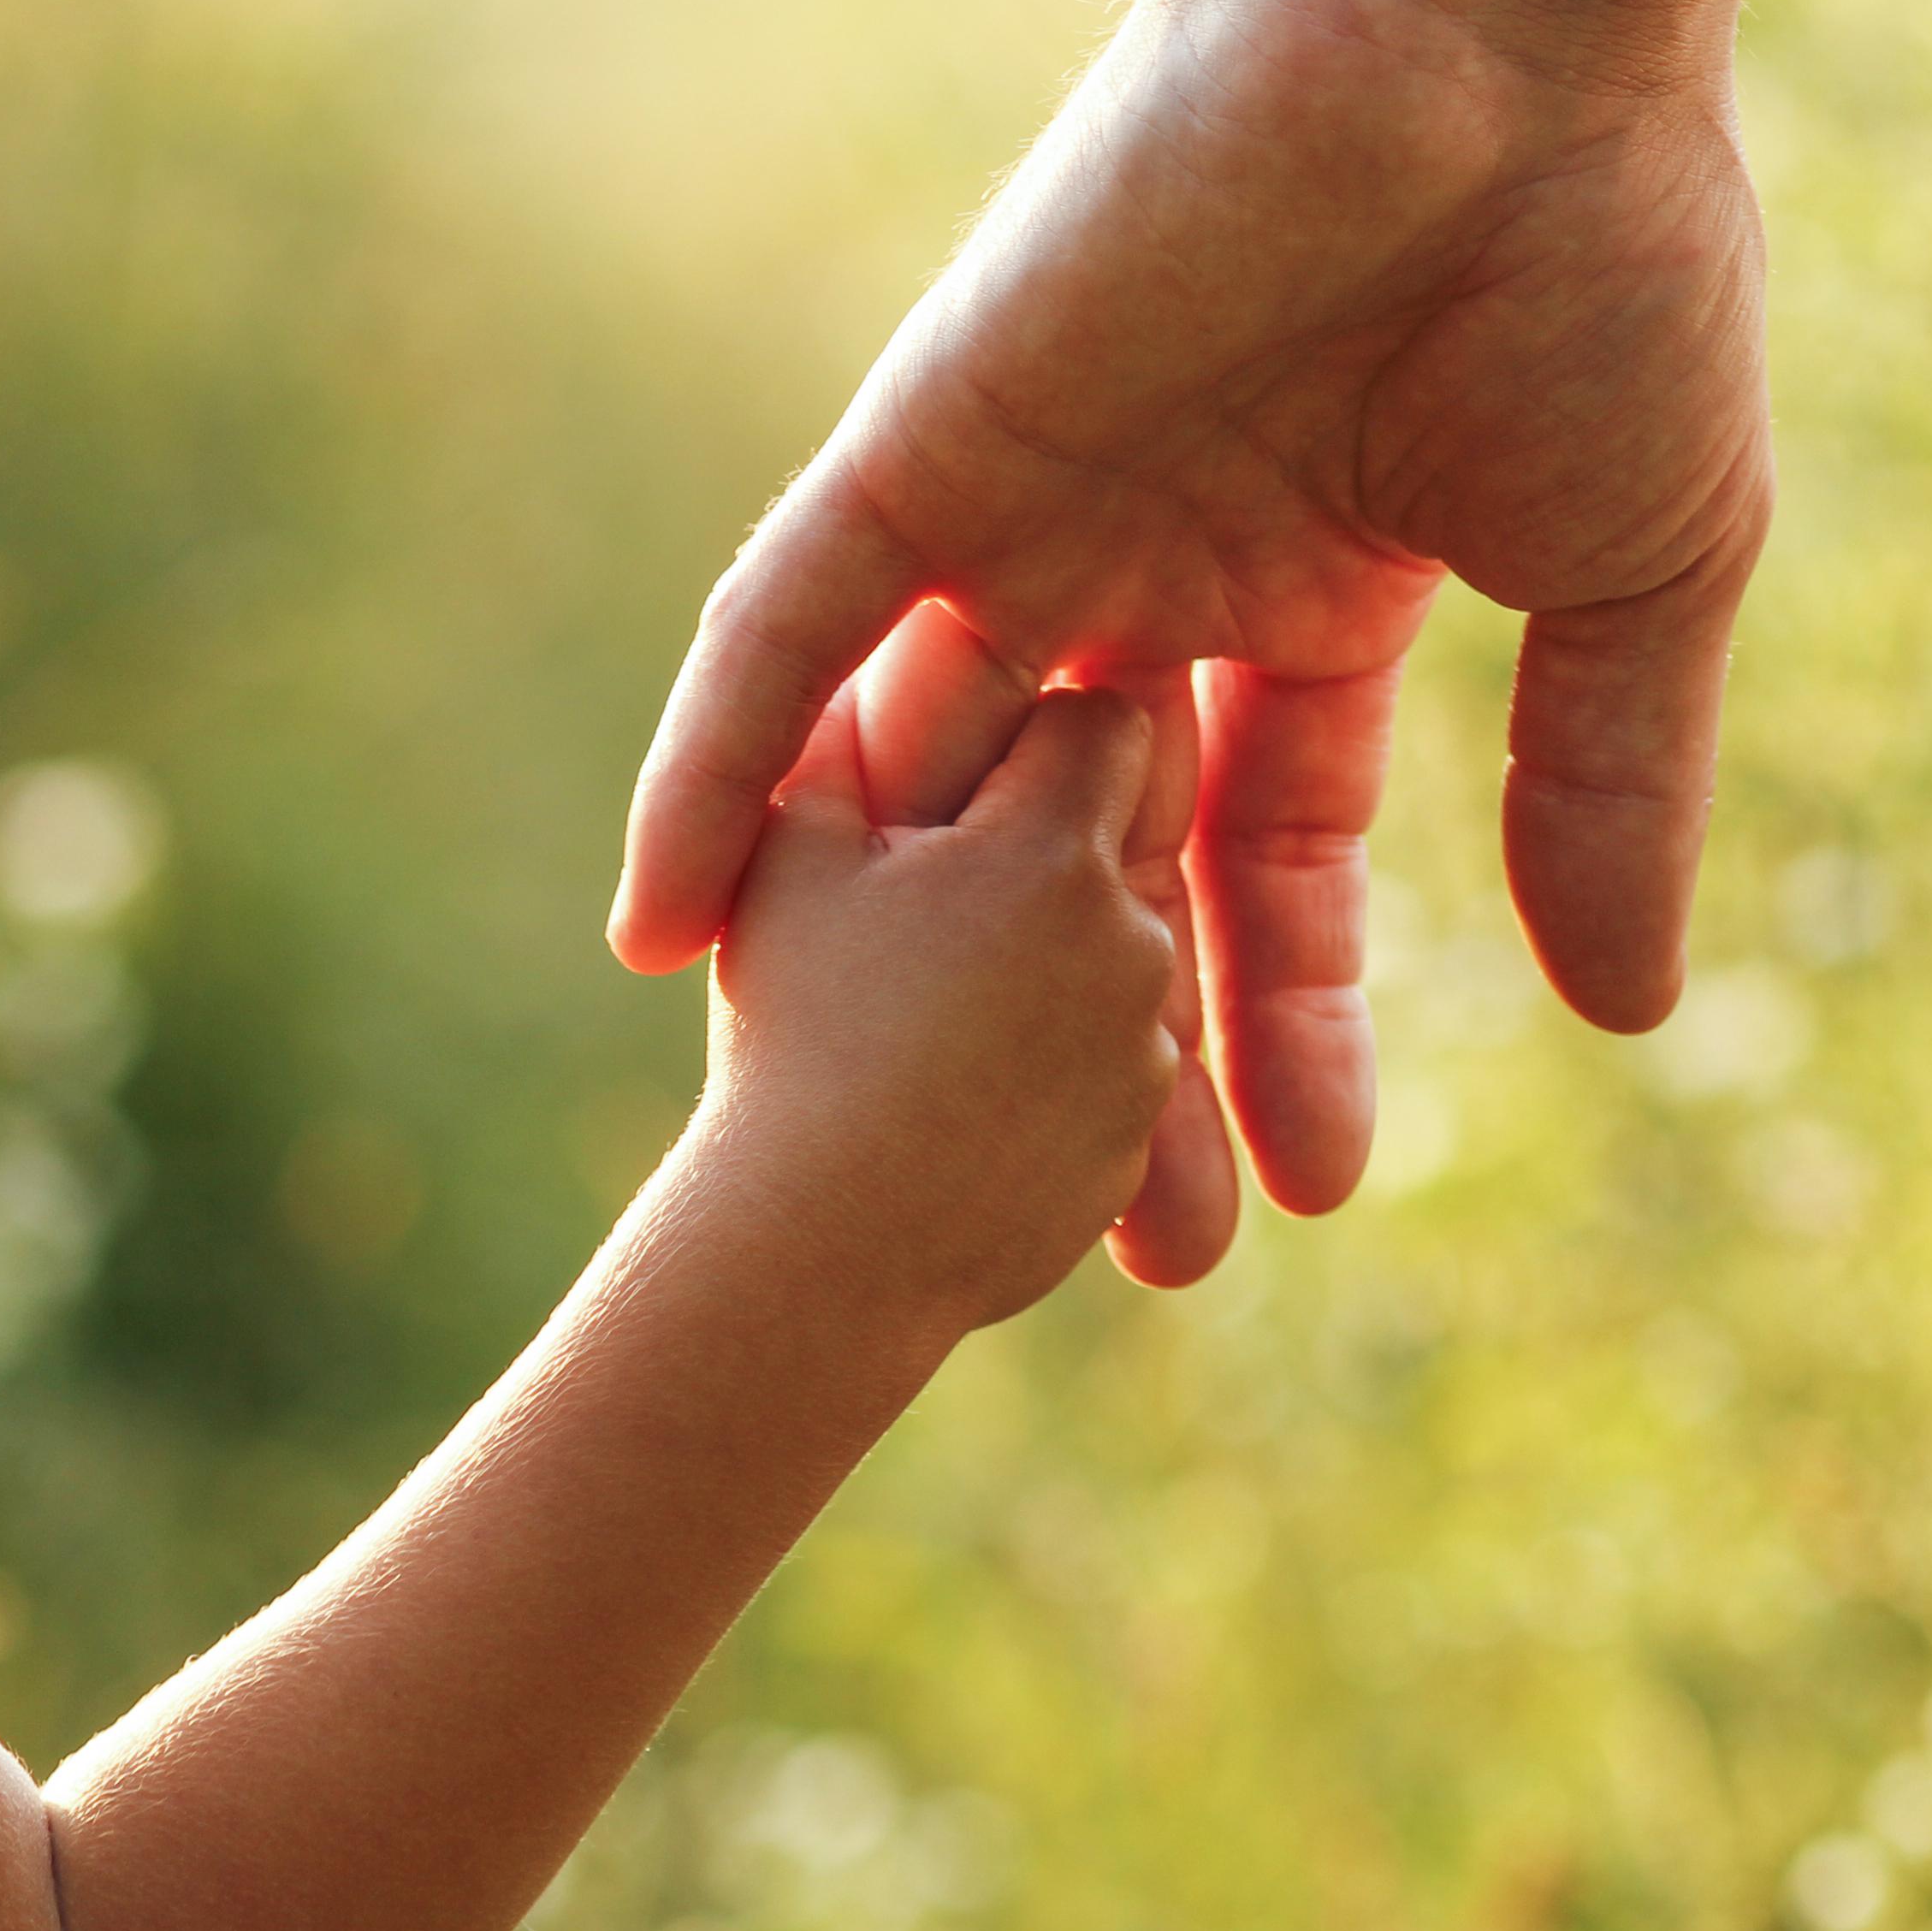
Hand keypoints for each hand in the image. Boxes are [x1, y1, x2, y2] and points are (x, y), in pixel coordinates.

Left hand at [615, 0, 1781, 1235]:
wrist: (1510, 32)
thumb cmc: (1604, 260)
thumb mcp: (1632, 585)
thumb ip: (1599, 790)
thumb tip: (1629, 1012)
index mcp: (1306, 595)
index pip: (1261, 863)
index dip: (1282, 1025)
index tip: (1309, 1191)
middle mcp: (1144, 573)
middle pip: (1087, 871)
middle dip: (1110, 1060)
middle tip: (1131, 1257)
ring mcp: (1024, 516)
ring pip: (933, 794)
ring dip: (913, 980)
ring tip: (911, 1180)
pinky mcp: (925, 447)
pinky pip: (776, 635)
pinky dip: (707, 772)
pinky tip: (659, 937)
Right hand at [692, 670, 1185, 1335]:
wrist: (813, 1254)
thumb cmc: (795, 1030)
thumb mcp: (788, 851)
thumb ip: (837, 736)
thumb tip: (866, 676)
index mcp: (1059, 849)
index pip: (1093, 731)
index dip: (1025, 740)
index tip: (958, 773)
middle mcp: (1134, 944)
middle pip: (1115, 849)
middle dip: (1037, 863)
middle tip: (933, 896)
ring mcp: (1143, 1058)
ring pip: (1115, 968)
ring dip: (1045, 977)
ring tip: (935, 1019)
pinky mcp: (1131, 1153)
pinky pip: (1111, 1078)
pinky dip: (1052, 1072)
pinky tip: (961, 1095)